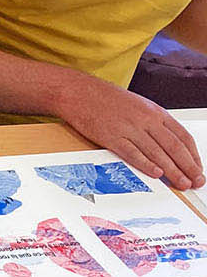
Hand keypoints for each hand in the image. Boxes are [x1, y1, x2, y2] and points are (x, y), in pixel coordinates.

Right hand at [56, 78, 203, 190]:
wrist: (81, 92)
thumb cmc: (106, 100)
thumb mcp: (138, 107)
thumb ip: (152, 125)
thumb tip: (163, 146)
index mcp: (156, 112)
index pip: (182, 137)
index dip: (193, 155)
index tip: (197, 168)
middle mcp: (147, 120)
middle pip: (174, 146)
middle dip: (188, 166)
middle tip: (196, 181)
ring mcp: (130, 128)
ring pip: (157, 152)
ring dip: (172, 170)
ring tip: (181, 183)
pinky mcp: (112, 137)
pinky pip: (133, 153)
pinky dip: (146, 164)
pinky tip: (156, 173)